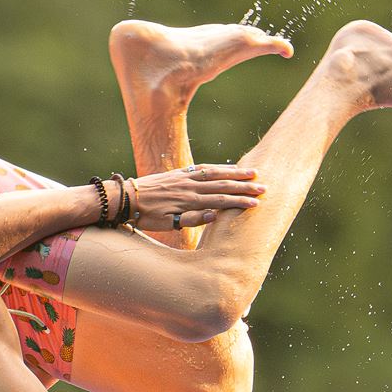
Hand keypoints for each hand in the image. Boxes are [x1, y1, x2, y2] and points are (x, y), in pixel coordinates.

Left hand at [123, 165, 263, 233]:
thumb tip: (215, 215)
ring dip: (234, 173)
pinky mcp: (179, 173)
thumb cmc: (147, 216)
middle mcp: (190, 187)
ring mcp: (185, 178)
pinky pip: (202, 168)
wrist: (127, 197)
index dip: (239, 202)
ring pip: (215, 174)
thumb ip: (191, 219)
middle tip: (264, 188)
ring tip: (252, 173)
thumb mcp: (167, 224)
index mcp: (189, 201)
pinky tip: (226, 168)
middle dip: (244, 187)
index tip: (256, 204)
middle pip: (222, 186)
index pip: (220, 202)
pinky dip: (217, 167)